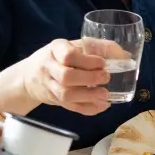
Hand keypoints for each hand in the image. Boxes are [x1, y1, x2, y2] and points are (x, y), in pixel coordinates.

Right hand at [6, 38, 122, 114]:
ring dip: (89, 96)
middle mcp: (49, 67)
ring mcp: (49, 85)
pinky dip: (88, 108)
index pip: (68, 55)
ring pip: (66, 94)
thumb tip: (125, 55)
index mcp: (55, 49)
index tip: (102, 63)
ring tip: (105, 94)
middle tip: (106, 77)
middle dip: (89, 78)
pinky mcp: (54, 100)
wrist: (29, 76)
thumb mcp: (72, 46)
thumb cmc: (58, 57)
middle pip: (66, 77)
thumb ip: (97, 48)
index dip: (87, 61)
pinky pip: (70, 107)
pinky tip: (102, 105)